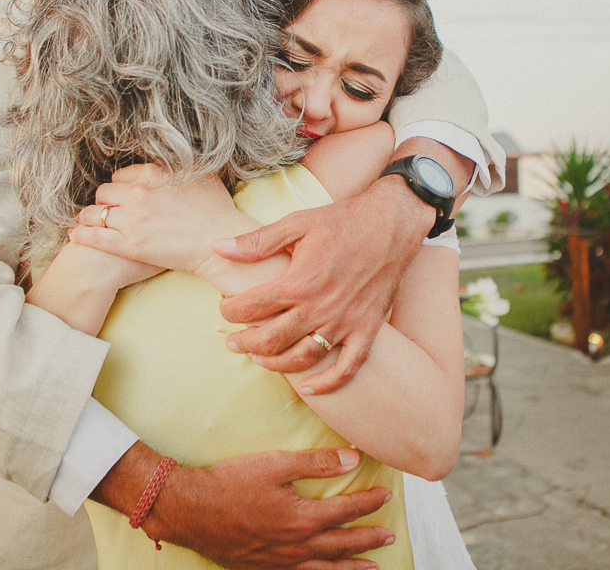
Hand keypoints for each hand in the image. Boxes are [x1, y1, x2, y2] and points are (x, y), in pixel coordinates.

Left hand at [70, 164, 246, 273]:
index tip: (124, 195)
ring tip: (89, 221)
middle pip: (105, 192)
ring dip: (90, 216)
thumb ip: (183, 164)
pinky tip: (75, 234)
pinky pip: (93, 236)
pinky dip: (81, 234)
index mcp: (154, 174)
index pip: (121, 176)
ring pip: (94, 213)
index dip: (121, 186)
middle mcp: (139, 193)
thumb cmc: (218, 211)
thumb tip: (178, 155)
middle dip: (106, 200)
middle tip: (109, 209)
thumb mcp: (203, 175)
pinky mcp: (129, 245)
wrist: (221, 243)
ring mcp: (132, 219)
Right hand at [149, 448, 393, 569]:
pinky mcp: (263, 568)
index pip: (347, 510)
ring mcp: (280, 561)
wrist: (191, 510)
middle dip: (368, 539)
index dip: (369, 502)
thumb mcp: (276, 464)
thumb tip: (353, 459)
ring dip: (351, 567)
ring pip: (325, 569)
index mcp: (303, 519)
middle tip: (389, 536)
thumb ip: (318, 463)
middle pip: (342, 544)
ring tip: (371, 568)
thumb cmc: (231, 483)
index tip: (386, 495)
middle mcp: (296, 546)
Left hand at [214, 175, 431, 393]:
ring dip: (274, 364)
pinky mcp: (367, 330)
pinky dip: (328, 384)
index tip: (225, 306)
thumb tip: (217, 247)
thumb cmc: (342, 220)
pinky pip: (347, 368)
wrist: (392, 224)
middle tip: (233, 340)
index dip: (229, 310)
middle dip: (244, 343)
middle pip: (270, 341)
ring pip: (301, 359)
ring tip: (259, 359)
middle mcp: (320, 308)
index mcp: (299, 281)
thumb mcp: (296, 223)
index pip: (250, 308)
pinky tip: (309, 388)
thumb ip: (255, 242)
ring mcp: (345, 322)